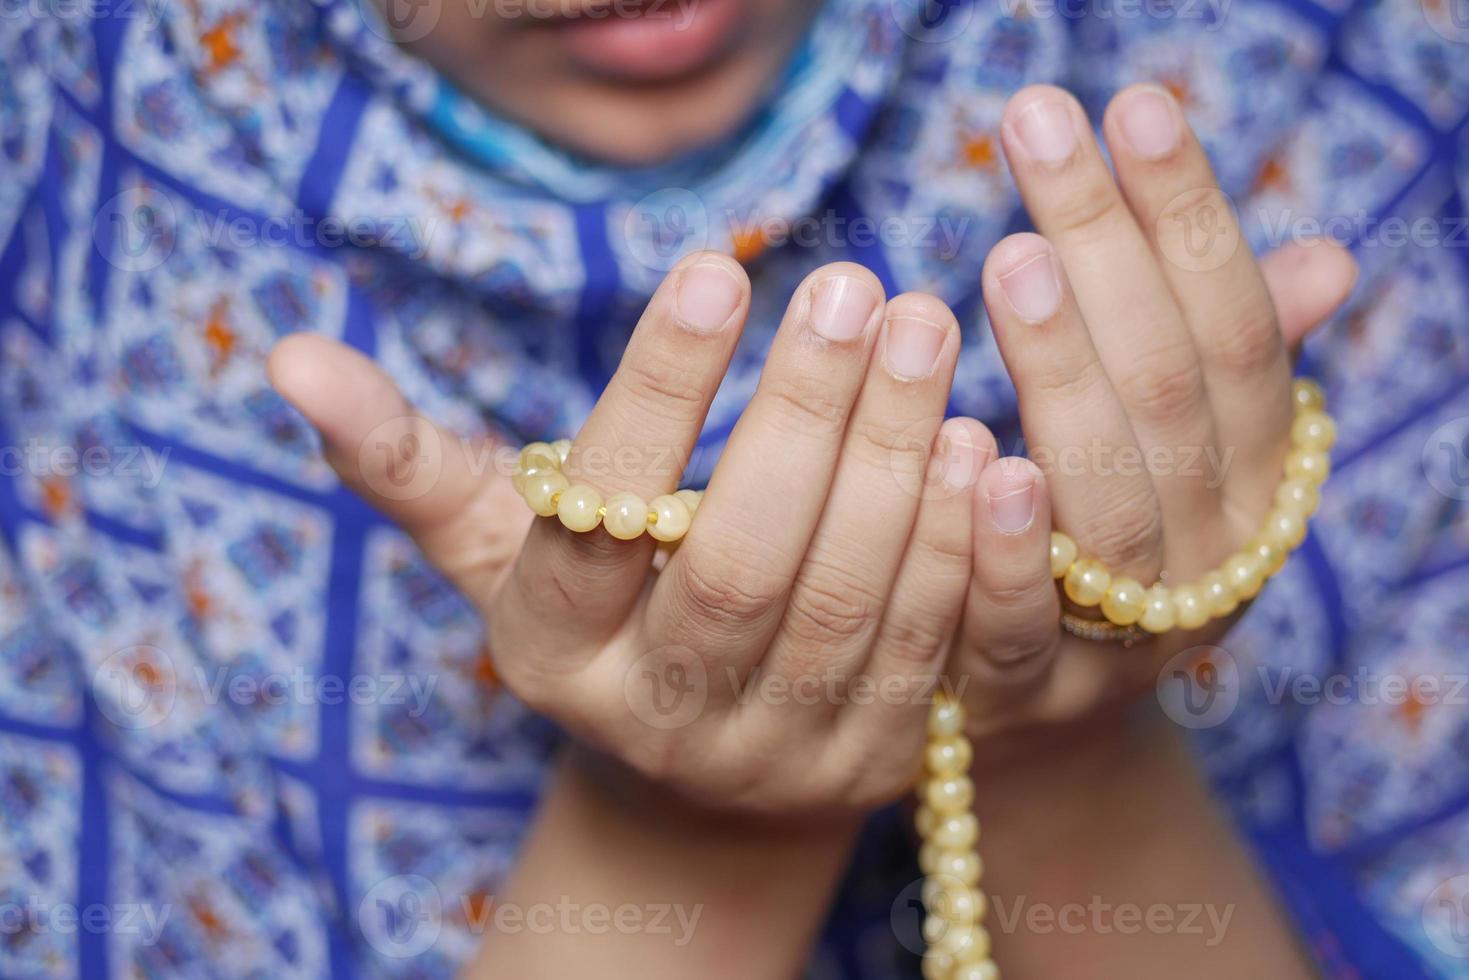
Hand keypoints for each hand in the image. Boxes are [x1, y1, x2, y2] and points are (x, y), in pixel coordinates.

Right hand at [270, 254, 985, 816]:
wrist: (702, 776)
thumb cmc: (600, 615)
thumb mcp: (504, 550)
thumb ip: (411, 465)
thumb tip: (292, 359)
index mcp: (554, 650)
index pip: (595, 521)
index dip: (657, 395)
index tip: (716, 268)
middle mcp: (657, 717)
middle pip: (734, 568)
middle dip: (803, 421)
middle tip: (859, 287)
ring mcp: (772, 755)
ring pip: (844, 610)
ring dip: (894, 467)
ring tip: (926, 335)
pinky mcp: (873, 766)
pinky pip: (927, 655)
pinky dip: (957, 548)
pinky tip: (979, 444)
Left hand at [943, 84, 1357, 757]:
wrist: (1041, 715)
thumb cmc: (1098, 536)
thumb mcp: (1174, 452)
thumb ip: (1228, 359)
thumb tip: (1324, 261)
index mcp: (1254, 479)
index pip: (1232, 330)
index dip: (1189, 218)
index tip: (1133, 104)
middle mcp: (1209, 554)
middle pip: (1169, 388)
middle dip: (1106, 248)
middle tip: (1040, 129)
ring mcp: (1124, 634)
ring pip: (1107, 495)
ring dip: (1062, 370)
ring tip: (1009, 254)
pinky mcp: (1026, 693)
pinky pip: (1018, 620)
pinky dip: (997, 538)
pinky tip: (962, 444)